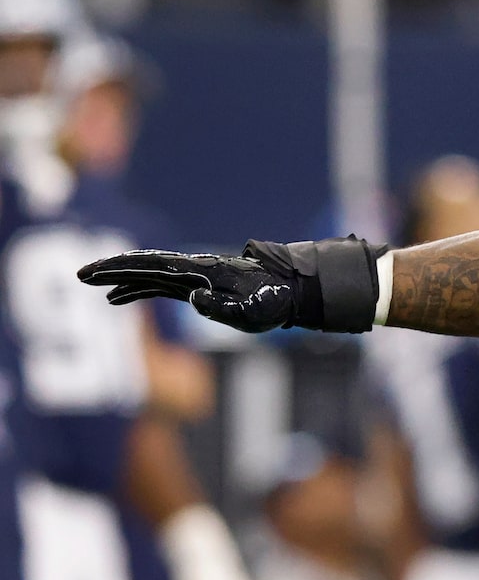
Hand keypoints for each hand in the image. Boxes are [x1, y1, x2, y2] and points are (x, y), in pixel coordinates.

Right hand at [79, 236, 380, 333]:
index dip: (122, 268)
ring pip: (151, 277)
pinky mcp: (202, 286)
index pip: (154, 267)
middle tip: (79, 275)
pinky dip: (140, 292)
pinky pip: (163, 288)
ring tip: (93, 288)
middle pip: (145, 267)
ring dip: (122, 281)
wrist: (298, 290)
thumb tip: (191, 298)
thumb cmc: (278, 303)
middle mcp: (196, 271)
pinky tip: (121, 300)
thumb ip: (222, 308)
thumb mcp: (254, 312)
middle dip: (112, 271)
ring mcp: (197, 277)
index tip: (95, 272)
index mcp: (203, 272)